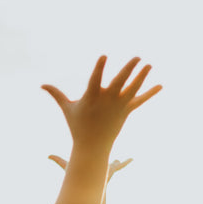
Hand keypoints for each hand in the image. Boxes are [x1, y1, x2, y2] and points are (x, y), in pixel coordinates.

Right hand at [42, 56, 160, 153]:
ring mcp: (118, 106)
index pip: (96, 79)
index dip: (100, 67)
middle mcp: (107, 101)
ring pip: (133, 89)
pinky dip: (150, 93)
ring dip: (142, 77)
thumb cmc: (77, 125)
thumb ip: (56, 94)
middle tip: (137, 57)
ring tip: (149, 65)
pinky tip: (161, 86)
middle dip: (129, 69)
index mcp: (91, 97)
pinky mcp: (126, 112)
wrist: (92, 147)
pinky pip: (140, 101)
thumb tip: (41, 85)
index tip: (104, 56)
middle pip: (120, 82)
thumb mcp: (67, 108)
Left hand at [49, 154, 132, 182]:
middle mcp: (99, 167)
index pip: (93, 158)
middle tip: (114, 159)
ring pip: (115, 164)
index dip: (94, 153)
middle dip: (108, 160)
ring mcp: (106, 168)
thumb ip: (57, 160)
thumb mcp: (66, 165)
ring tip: (127, 159)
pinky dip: (127, 162)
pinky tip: (133, 159)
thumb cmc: (76, 176)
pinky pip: (121, 166)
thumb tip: (47, 155)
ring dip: (120, 162)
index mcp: (90, 165)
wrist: (87, 186)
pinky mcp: (112, 170)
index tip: (96, 149)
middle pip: (105, 162)